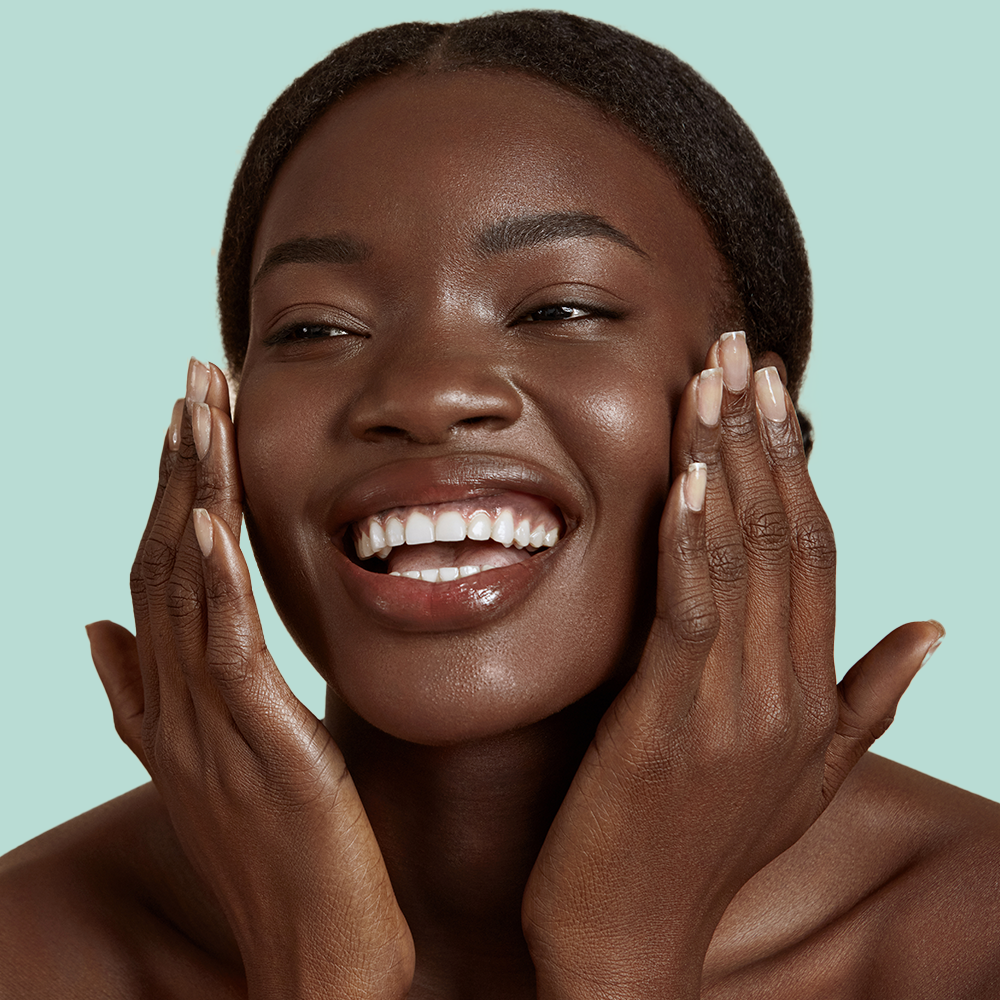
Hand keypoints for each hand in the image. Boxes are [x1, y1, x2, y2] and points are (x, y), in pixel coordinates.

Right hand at [88, 359, 412, 999]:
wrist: (310, 948)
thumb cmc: (274, 851)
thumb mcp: (209, 761)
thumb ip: (146, 694)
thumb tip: (95, 628)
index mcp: (172, 698)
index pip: (158, 570)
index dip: (165, 486)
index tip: (185, 414)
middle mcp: (175, 701)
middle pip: (161, 559)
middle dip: (176, 463)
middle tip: (190, 377)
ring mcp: (209, 723)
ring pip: (184, 587)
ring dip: (186, 491)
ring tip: (193, 408)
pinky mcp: (258, 745)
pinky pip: (222, 649)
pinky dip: (207, 579)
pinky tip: (201, 516)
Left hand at [522, 332, 942, 998]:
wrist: (633, 938)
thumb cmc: (704, 846)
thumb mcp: (804, 774)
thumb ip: (868, 697)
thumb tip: (937, 624)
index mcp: (814, 692)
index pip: (819, 551)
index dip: (800, 464)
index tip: (778, 391)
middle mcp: (787, 691)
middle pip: (786, 535)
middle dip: (765, 435)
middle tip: (745, 350)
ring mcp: (735, 707)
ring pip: (742, 558)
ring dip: (727, 461)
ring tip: (714, 379)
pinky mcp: (670, 723)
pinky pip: (691, 612)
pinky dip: (692, 540)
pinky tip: (687, 477)